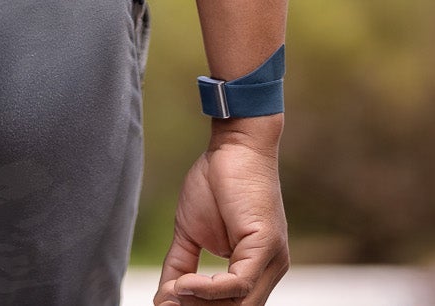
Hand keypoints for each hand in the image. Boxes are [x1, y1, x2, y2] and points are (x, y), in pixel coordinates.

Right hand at [154, 124, 288, 303]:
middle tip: (165, 303)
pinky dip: (209, 289)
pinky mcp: (267, 247)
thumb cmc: (216, 181)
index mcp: (254, 270)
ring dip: (199, 303)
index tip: (166, 303)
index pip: (230, 305)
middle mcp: (269, 271)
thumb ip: (180, 265)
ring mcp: (272, 261)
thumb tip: (162, 298)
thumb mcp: (191, 231)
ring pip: (238, 304)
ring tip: (171, 292)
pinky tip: (184, 283)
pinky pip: (240, 284)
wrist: (234, 144)